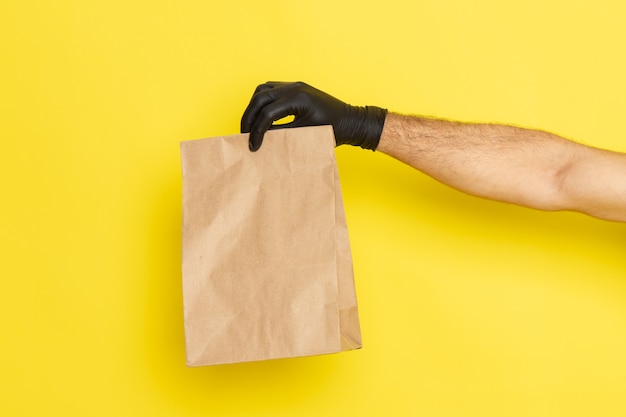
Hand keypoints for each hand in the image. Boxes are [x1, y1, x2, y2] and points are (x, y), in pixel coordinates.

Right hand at [241, 81, 386, 150]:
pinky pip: (271, 89)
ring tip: (250, 126)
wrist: (351, 121)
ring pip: (262, 90)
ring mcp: (294, 85)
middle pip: (260, 98)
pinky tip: (260, 116)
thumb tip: (262, 140)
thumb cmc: (334, 131)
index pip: (268, 113)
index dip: (257, 131)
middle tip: (244, 136)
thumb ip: (282, 134)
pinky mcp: (295, 88)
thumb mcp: (306, 135)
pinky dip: (262, 102)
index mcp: (298, 99)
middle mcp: (294, 87)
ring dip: (253, 107)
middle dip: (249, 118)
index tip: (253, 146)